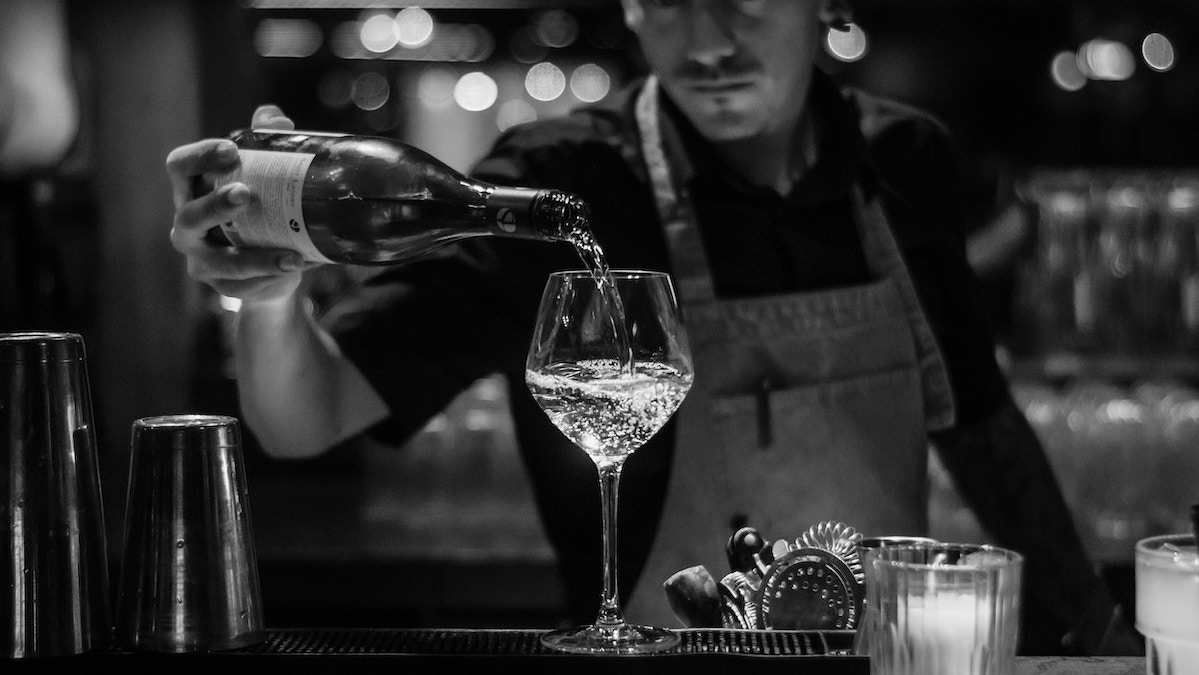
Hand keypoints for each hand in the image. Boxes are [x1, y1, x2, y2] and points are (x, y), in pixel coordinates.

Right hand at [166, 104, 313, 304]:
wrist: (271, 265)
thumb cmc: (260, 207)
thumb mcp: (265, 173)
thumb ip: (267, 142)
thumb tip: (275, 119)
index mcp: (192, 190)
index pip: (180, 167)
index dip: (200, 156)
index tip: (231, 149)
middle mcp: (187, 226)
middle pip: (190, 215)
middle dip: (216, 205)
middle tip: (246, 194)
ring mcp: (202, 260)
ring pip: (221, 261)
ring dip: (256, 258)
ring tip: (292, 256)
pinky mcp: (222, 287)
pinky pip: (244, 286)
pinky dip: (271, 279)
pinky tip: (296, 270)